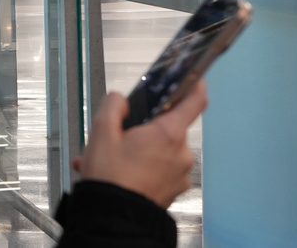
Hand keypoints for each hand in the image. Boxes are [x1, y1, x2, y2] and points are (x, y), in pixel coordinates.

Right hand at [73, 80, 206, 207]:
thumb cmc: (111, 178)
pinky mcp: (173, 190)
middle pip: (167, 128)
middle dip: (144, 128)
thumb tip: (119, 99)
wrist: (114, 216)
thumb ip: (113, 106)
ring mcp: (179, 174)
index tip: (195, 79)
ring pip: (160, 151)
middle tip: (121, 134)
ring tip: (111, 158)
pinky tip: (117, 171)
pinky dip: (140, 167)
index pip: (194, 102)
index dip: (195, 86)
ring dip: (138, 150)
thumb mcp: (102, 132)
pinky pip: (159, 170)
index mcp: (168, 134)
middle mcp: (180, 154)